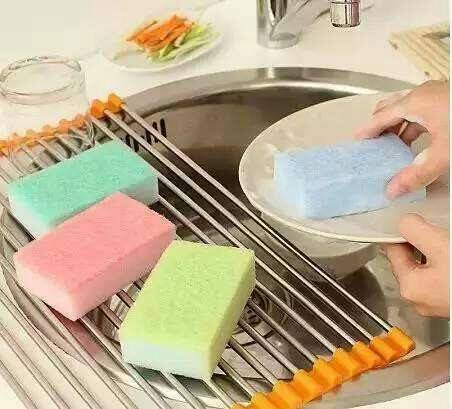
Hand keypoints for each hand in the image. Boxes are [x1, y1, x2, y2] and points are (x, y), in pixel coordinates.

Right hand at [355, 80, 449, 198]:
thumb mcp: (443, 153)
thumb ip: (416, 173)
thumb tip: (394, 189)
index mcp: (416, 102)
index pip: (381, 117)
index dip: (367, 130)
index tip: (357, 140)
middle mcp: (424, 94)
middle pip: (392, 108)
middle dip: (380, 126)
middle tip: (374, 144)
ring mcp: (438, 94)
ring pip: (407, 108)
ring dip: (398, 126)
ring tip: (394, 146)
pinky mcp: (448, 100)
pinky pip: (421, 110)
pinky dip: (413, 124)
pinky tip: (418, 140)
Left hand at [384, 214, 448, 317]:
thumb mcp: (440, 244)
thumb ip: (414, 230)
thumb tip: (404, 223)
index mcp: (410, 286)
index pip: (392, 250)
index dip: (399, 232)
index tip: (408, 218)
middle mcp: (420, 299)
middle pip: (410, 260)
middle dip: (419, 242)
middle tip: (431, 226)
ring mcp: (438, 303)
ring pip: (428, 268)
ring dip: (435, 252)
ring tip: (444, 239)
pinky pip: (442, 277)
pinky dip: (446, 263)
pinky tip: (451, 254)